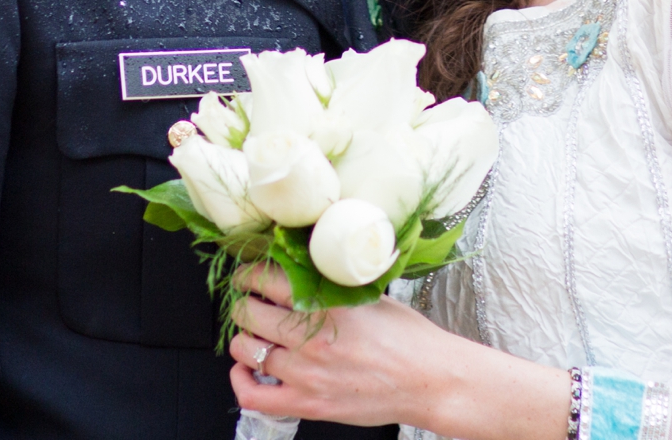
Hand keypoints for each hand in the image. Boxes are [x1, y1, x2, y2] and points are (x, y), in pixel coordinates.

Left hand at [228, 264, 440, 428]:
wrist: (430, 381)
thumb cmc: (408, 339)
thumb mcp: (371, 295)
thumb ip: (333, 285)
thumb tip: (303, 267)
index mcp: (330, 305)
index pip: (267, 279)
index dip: (251, 274)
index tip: (250, 275)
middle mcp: (313, 339)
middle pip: (249, 313)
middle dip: (244, 303)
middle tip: (250, 301)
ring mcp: (308, 374)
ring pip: (245, 350)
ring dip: (244, 338)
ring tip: (254, 333)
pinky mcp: (309, 404)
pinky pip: (253, 396)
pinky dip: (241, 381)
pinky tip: (246, 370)